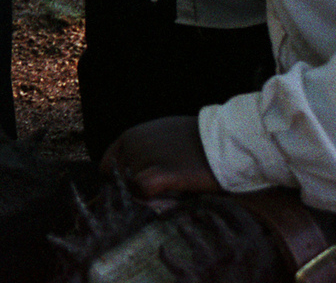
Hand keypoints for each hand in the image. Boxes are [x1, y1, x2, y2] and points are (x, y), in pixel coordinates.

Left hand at [100, 116, 221, 199]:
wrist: (227, 139)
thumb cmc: (200, 139)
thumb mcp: (164, 135)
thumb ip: (145, 150)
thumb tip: (138, 174)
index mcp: (130, 136)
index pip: (108, 166)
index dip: (121, 182)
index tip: (137, 191)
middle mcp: (132, 145)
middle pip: (119, 181)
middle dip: (135, 192)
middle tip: (159, 196)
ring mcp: (144, 157)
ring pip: (132, 189)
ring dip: (148, 198)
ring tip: (173, 194)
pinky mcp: (161, 172)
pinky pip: (143, 190)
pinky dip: (153, 199)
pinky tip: (171, 199)